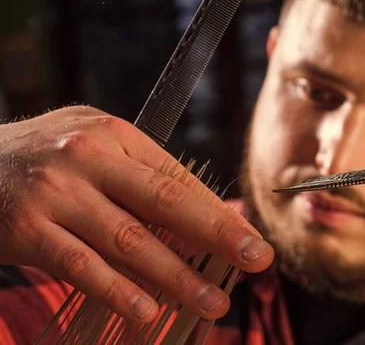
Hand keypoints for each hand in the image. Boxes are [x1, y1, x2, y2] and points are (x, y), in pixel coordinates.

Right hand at [0, 106, 273, 322]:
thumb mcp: (95, 145)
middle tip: (257, 260)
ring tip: (211, 302)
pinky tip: (148, 310)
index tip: (250, 238)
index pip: (178, 178)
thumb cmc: (45, 157)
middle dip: (217, 235)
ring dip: (176, 276)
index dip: (218, 212)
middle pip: (165, 202)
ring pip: (129, 241)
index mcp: (115, 134)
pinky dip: (117, 290)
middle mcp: (89, 158)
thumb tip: (203, 213)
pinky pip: (81, 266)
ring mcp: (58, 194)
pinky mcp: (28, 229)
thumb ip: (142, 174)